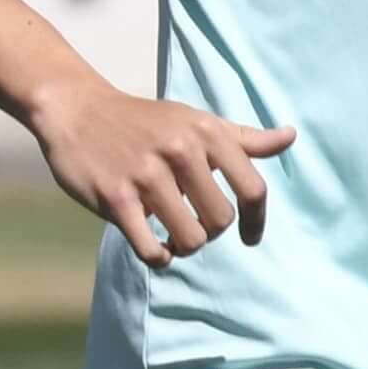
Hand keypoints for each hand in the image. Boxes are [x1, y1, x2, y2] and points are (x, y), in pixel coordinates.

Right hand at [32, 81, 294, 264]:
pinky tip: (155, 250)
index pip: (252, 190)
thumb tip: (290, 137)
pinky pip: (148, 247)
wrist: (77, 110)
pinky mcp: (113, 197)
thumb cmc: (143, 121)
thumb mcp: (195, 121)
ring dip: (184, 247)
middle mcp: (180, 152)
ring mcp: (145, 175)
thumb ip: (242, 138)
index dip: (256, 221)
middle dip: (211, 232)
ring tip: (173, 240)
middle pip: (220, 220)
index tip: (250, 237)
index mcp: (207, 134)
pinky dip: (158, 258)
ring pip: (189, 238)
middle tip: (194, 227)